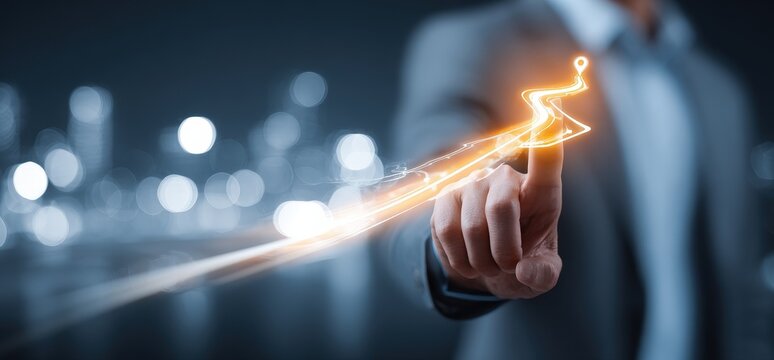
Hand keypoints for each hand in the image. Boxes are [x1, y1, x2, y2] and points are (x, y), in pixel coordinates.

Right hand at [430, 135, 562, 298]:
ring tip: (488, 265)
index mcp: (541, 191)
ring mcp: (472, 184)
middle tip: (507, 267)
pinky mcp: (444, 198)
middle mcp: (505, 178)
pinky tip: (467, 260)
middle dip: (504, 251)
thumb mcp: (541, 273)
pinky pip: (446, 231)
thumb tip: (523, 270)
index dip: (548, 135)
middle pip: (501, 207)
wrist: (484, 268)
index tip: (552, 106)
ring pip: (471, 226)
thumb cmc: (521, 262)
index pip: (546, 159)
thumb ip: (543, 274)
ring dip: (480, 260)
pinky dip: (458, 258)